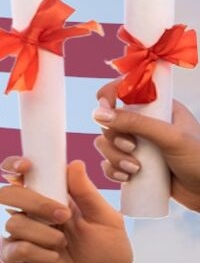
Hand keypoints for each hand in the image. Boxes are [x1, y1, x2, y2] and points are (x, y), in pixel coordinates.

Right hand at [0, 158, 131, 262]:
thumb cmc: (107, 252)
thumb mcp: (106, 220)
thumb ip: (87, 193)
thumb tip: (75, 164)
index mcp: (46, 196)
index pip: (18, 174)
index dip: (13, 165)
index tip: (26, 166)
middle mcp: (28, 213)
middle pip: (6, 194)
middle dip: (34, 202)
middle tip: (62, 215)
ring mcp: (19, 235)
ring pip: (14, 223)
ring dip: (44, 234)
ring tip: (63, 244)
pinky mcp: (14, 257)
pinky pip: (15, 249)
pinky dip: (38, 253)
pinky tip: (53, 258)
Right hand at [93, 79, 199, 211]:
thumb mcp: (171, 137)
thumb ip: (136, 123)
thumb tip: (98, 113)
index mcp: (158, 108)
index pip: (125, 91)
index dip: (110, 96)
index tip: (104, 108)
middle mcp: (146, 124)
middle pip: (110, 120)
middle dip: (114, 137)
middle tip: (130, 147)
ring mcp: (139, 145)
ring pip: (107, 143)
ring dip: (114, 156)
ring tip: (135, 169)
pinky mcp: (134, 165)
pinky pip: (110, 163)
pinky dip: (113, 170)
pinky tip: (127, 178)